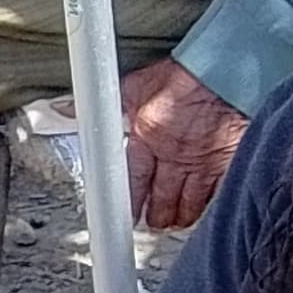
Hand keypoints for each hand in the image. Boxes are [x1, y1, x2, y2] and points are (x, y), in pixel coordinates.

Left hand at [121, 57, 246, 231]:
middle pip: (162, 200)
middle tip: (151, 222)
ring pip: (190, 204)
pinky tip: (206, 212)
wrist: (228, 71)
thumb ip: (104, 104)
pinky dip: (211, 208)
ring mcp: (204, 164)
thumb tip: (63, 109)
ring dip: (180, 216)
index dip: (128, 204)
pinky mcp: (229, 163)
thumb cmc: (185, 76)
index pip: (133, 183)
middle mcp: (176, 157)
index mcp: (148, 139)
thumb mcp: (136, 85)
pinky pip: (218, 197)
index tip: (125, 215)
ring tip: (174, 221)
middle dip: (155, 215)